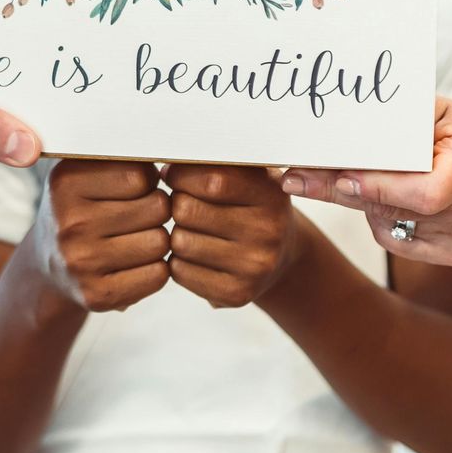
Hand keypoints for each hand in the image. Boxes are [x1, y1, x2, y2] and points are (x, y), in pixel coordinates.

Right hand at [31, 158, 170, 312]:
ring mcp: (80, 263)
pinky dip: (156, 268)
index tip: (135, 186)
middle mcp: (68, 223)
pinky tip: (137, 262)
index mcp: (65, 183)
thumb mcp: (84, 172)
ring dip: (159, 238)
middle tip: (140, 213)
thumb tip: (172, 148)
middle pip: (157, 207)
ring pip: (161, 242)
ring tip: (138, 236)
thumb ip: (120, 154)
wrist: (47, 265)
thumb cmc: (80, 209)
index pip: (141, 174)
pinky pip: (158, 276)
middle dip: (157, 208)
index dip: (147, 180)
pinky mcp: (96, 296)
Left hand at [167, 164, 299, 307]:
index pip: (211, 179)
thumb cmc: (253, 206)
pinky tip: (194, 255)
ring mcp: (254, 267)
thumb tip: (168, 158)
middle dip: (177, 204)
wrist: (282, 257)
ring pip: (180, 242)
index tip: (174, 174)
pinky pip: (180, 272)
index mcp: (271, 194)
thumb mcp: (250, 177)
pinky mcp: (237, 294)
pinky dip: (177, 261)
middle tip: (183, 204)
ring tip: (190, 230)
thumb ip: (218, 162)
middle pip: (187, 210)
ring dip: (175, 234)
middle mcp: (268, 232)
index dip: (181, 175)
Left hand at [280, 96, 451, 266]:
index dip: (381, 188)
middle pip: (397, 209)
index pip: (426, 192)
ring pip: (389, 226)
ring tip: (357, 178)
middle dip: (344, 192)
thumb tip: (340, 130)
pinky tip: (386, 199)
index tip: (342, 177)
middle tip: (298, 178)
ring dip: (360, 203)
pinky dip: (379, 221)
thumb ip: (395, 123)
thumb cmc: (451, 126)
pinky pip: (396, 242)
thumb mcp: (430, 109)